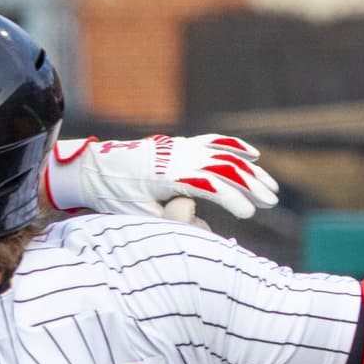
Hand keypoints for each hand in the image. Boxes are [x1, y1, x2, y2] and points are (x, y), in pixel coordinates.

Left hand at [41, 135, 279, 222]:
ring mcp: (180, 147)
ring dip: (250, 172)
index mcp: (165, 174)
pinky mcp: (180, 146)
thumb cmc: (114, 197)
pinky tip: (254, 156)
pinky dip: (235, 148)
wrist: (92, 169)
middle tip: (270, 202)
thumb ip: (168, 217)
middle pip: (222, 166)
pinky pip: (213, 143)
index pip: (207, 183)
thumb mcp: (137, 214)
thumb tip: (199, 221)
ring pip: (222, 155)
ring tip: (271, 190)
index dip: (230, 197)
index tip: (248, 213)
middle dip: (250, 184)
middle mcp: (176, 155)